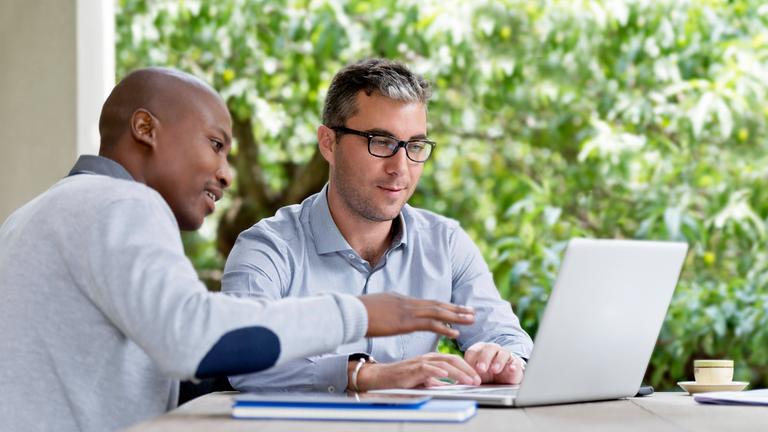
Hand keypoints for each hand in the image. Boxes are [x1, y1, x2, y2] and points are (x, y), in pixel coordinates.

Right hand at [351, 353, 481, 390]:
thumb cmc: (402, 379)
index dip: (467, 368)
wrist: (382, 377)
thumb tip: (451, 387)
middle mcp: (428, 358)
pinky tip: (448, 377)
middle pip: (453, 360)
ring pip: (445, 364)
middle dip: (468, 369)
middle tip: (478, 380)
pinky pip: (430, 369)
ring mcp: (421, 362)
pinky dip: (440, 372)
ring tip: (469, 381)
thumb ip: (437, 382)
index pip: (454, 360)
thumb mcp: (424, 380)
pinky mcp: (414, 368)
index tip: (477, 377)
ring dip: (460, 373)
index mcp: (432, 359)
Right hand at [358, 293, 474, 337]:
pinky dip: (445, 327)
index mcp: (400, 299)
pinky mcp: (405, 322)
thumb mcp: (375, 308)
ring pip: (438, 312)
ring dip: (456, 316)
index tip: (456, 308)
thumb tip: (389, 315)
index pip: (427, 303)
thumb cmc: (357, 312)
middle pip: (437, 305)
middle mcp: (407, 302)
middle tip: (471, 311)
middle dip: (455, 309)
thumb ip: (386, 310)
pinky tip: (455, 332)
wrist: (350, 312)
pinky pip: (430, 324)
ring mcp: (407, 311)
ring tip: (471, 319)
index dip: (443, 306)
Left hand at [463, 342, 524, 383]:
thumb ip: (466, 378)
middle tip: (481, 369)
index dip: (470, 360)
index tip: (470, 369)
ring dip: (498, 361)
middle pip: (487, 350)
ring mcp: (504, 354)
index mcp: (478, 350)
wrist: (504, 378)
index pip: (473, 351)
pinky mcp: (515, 362)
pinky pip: (515, 361)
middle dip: (483, 359)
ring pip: (502, 353)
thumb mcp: (475, 376)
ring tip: (495, 370)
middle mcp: (492, 349)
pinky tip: (511, 369)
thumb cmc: (486, 375)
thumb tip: (455, 384)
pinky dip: (513, 365)